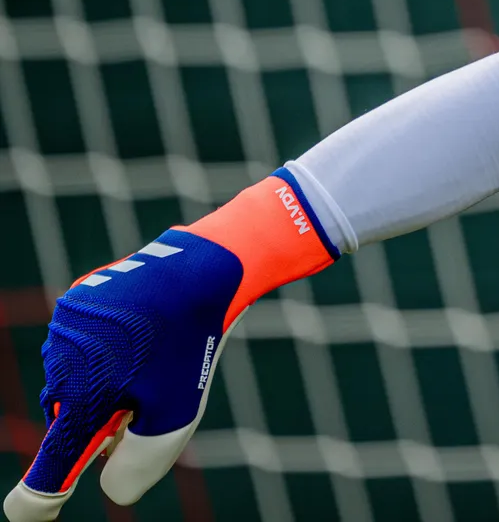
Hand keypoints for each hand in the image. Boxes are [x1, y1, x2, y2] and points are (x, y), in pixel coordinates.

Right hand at [5, 173, 335, 520]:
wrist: (200, 271)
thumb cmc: (191, 345)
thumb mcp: (176, 415)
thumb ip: (141, 461)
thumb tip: (112, 488)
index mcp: (81, 399)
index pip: (52, 464)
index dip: (39, 497)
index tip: (27, 514)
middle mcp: (60, 365)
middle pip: (72, 416)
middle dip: (101, 421)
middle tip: (142, 406)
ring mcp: (63, 329)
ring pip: (78, 377)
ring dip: (106, 383)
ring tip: (152, 360)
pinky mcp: (74, 302)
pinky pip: (84, 342)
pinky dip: (106, 348)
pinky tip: (144, 332)